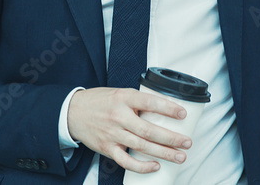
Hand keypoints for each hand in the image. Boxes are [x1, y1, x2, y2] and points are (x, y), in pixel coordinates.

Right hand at [66, 87, 190, 173]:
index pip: (149, 102)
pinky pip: (126, 161)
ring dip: (163, 153)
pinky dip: (141, 166)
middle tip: (187, 142)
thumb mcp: (119, 93)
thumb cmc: (99, 101)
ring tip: (180, 156)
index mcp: (123, 98)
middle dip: (171, 138)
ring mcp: (113, 134)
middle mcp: (118, 116)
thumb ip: (137, 101)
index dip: (168, 108)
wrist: (72, 112)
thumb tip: (163, 109)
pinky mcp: (107, 148)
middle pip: (149, 130)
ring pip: (141, 146)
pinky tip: (155, 166)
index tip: (183, 114)